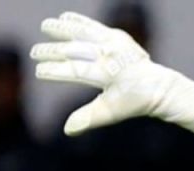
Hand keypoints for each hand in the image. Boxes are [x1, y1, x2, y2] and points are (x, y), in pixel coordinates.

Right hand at [30, 11, 193, 137]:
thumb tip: (67, 130)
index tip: (39, 72)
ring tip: (46, 26)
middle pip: (76, 51)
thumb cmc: (132, 102)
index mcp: (109, 76)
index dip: (56, 71)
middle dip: (53, 51)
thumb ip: (88, 118)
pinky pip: (96, 27)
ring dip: (64, 29)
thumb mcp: (111, 112)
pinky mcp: (119, 36)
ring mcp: (116, 44)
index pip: (76, 71)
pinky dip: (80, 21)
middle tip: (35, 53)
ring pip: (85, 33)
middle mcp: (112, 57)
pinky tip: (64, 17)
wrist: (158, 87)